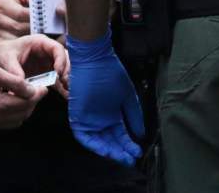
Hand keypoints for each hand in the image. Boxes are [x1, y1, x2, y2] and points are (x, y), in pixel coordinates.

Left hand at [0, 34, 69, 97]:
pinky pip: (57, 79)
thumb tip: (23, 85)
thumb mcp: (6, 59)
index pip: (57, 48)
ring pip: (63, 69)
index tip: (58, 73)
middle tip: (65, 83)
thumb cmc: (3, 53)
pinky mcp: (46, 73)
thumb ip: (14, 71)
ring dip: (66, 80)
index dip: (61, 60)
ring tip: (68, 91)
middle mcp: (47, 51)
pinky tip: (65, 95)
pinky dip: (61, 87)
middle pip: (64, 59)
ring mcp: (47, 62)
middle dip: (66, 71)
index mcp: (40, 42)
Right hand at [0, 64, 44, 129]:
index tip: (43, 87)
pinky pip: (7, 124)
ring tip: (25, 96)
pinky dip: (14, 115)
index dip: (38, 95)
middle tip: (36, 91)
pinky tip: (12, 104)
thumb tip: (31, 90)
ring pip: (17, 120)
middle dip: (33, 102)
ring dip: (24, 110)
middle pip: (24, 113)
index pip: (27, 103)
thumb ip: (15, 82)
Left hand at [66, 29, 142, 166]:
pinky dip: (94, 144)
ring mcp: (89, 118)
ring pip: (98, 141)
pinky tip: (105, 149)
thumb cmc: (110, 73)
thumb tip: (141, 134)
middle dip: (120, 152)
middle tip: (129, 159)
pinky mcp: (78, 116)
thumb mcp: (127, 96)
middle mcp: (100, 119)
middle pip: (110, 141)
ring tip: (120, 156)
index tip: (138, 152)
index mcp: (112, 114)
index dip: (128, 145)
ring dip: (108, 150)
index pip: (120, 135)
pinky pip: (84, 136)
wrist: (94, 59)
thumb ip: (134, 115)